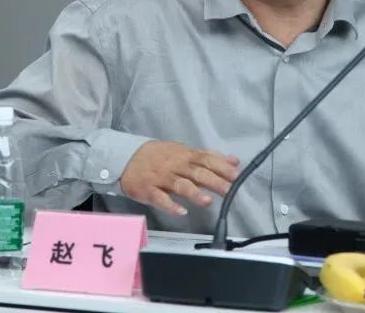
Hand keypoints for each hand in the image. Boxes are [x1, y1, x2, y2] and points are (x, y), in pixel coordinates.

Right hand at [119, 141, 239, 216]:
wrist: (128, 157)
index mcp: (186, 156)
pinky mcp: (149, 190)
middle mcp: (176, 166)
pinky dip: (170, 205)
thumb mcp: (185, 152)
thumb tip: (234, 160)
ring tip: (207, 201)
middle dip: (214, 181)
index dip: (221, 167)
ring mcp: (162, 178)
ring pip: (180, 185)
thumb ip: (210, 157)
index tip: (236, 175)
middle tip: (229, 190)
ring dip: (194, 193)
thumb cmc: (161, 156)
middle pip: (197, 172)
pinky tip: (181, 211)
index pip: (207, 159)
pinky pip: (160, 198)